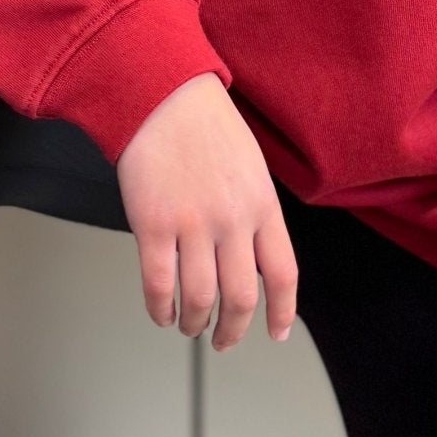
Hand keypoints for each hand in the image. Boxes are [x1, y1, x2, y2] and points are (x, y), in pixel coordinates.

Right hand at [116, 71, 298, 349]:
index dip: (281, 312)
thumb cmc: (204, 125)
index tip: (275, 333)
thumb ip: (255, 212)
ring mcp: (193, 225)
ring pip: (200, 299)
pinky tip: (161, 312)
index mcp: (263, 205)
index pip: (282, 274)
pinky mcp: (154, 225)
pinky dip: (161, 308)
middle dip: (233, 330)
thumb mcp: (250, 166)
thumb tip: (252, 256)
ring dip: (195, 324)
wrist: (162, 95)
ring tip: (189, 327)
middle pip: (241, 298)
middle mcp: (233, 220)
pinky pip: (159, 284)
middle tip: (224, 341)